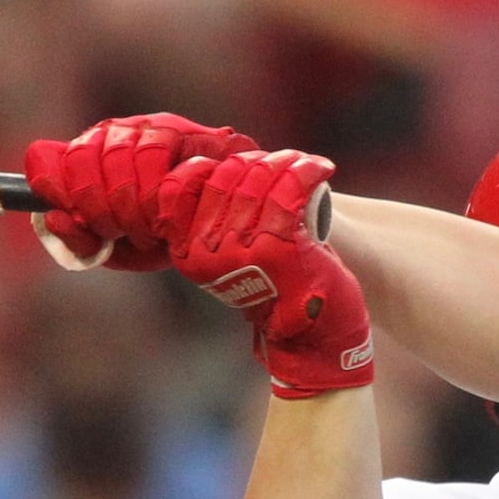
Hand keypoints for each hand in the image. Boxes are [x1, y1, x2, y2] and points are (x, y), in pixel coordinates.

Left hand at [22, 114, 256, 269]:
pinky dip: (155, 194)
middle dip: (97, 209)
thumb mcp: (118, 249)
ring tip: (147, 229)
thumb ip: (81, 239)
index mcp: (85, 159)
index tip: (71, 218)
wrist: (225, 227)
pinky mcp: (181, 129)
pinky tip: (166, 214)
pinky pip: (153, 156)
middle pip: (79, 159)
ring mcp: (146, 126)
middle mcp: (110, 134)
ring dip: (129, 207)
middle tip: (120, 232)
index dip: (53, 190)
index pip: (45, 159)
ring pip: (116, 160)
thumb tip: (52, 218)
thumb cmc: (166, 236)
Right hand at [165, 149, 370, 397]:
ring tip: (303, 164)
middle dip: (254, 162)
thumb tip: (216, 164)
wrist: (311, 336)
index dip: (206, 165)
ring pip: (257, 178)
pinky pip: (289, 190)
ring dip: (285, 162)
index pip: (178, 189)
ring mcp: (242, 249)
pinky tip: (320, 168)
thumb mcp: (230, 259)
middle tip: (279, 164)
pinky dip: (307, 171)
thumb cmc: (274, 288)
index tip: (234, 163)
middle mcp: (208, 251)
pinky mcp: (278, 247)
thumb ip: (214, 222)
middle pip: (224, 177)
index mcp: (188, 252)